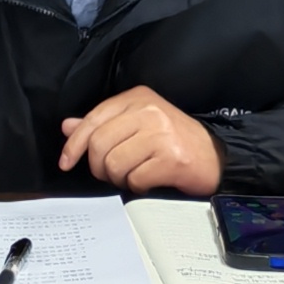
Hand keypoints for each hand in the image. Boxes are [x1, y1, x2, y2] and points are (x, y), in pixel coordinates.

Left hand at [58, 85, 221, 194]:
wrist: (216, 156)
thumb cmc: (173, 141)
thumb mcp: (137, 123)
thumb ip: (103, 124)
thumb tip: (68, 126)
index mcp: (137, 98)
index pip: (93, 119)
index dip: (74, 144)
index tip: (66, 162)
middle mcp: (149, 111)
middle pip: (99, 144)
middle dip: (99, 167)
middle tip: (112, 173)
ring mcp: (162, 134)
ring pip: (114, 164)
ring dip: (119, 178)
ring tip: (133, 176)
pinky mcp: (172, 159)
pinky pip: (135, 179)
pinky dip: (137, 186)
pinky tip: (148, 181)